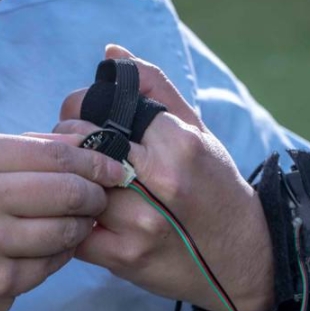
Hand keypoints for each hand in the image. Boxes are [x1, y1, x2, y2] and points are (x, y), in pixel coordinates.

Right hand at [0, 134, 125, 310]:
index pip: (56, 152)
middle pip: (70, 190)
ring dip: (82, 227)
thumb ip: (12, 153)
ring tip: (78, 225)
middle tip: (102, 198)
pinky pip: (52, 265)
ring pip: (68, 230)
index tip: (114, 166)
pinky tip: (52, 250)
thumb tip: (76, 145)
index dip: (96, 159)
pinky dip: (61, 256)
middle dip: (97, 194)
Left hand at [52, 45, 274, 310]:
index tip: (82, 117)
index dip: (80, 109)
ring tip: (79, 180)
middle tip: (75, 149)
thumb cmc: (215, 187)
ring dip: (68, 182)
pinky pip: (73, 230)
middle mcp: (159, 181)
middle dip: (68, 143)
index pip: (101, 111)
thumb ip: (154, 88)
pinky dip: (71, 220)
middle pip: (82, 145)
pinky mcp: (123, 257)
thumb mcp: (196, 130)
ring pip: (74, 187)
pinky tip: (84, 214)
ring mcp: (140, 223)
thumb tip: (111, 53)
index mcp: (177, 143)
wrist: (241, 257)